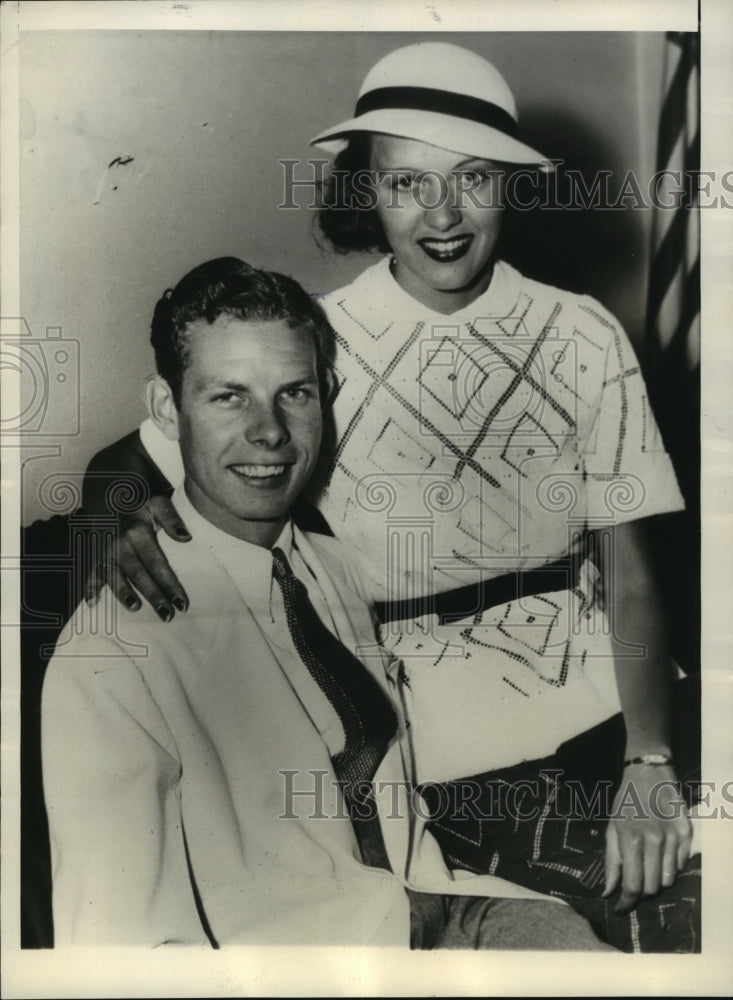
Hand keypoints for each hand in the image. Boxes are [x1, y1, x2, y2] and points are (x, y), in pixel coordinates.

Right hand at [84, 495, 190, 620]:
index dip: (170, 584)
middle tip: (167, 616)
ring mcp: (105, 550)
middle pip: (138, 574)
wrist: (107, 492)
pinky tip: (91, 603)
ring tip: (135, 607)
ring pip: (114, 575)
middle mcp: (121, 544)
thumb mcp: (157, 503)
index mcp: (139, 533)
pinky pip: (91, 571)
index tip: (182, 603)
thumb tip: (186, 538)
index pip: (158, 564)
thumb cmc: (139, 502)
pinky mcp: (94, 553)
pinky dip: (89, 586)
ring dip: (123, 593)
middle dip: (153, 596)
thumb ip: (171, 518)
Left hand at [603, 763, 691, 911]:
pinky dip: (670, 867)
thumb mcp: (612, 828)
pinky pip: (680, 864)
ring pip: (668, 879)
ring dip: (657, 880)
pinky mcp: (686, 833)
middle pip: (653, 887)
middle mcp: (654, 841)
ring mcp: (673, 837)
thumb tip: (608, 892)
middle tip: (634, 887)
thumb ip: (611, 861)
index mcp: (631, 840)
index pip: (633, 885)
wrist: (648, 772)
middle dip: (641, 893)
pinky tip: (661, 856)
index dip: (626, 902)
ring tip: (648, 868)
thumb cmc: (625, 801)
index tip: (620, 908)